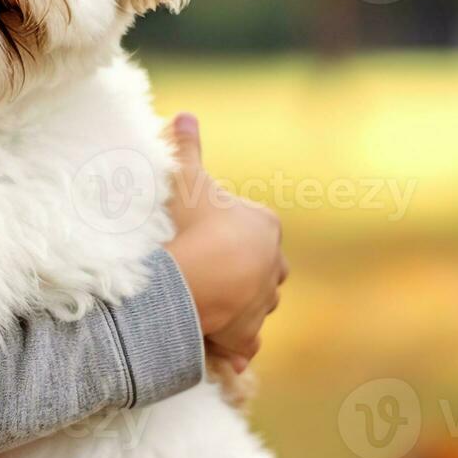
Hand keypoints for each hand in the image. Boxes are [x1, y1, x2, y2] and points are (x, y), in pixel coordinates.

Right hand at [161, 113, 285, 371]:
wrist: (193, 278)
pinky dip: (232, 342)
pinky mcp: (248, 336)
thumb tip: (184, 114)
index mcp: (265, 226)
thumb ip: (186, 148)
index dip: (226, 231)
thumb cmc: (192, 224)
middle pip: (260, 266)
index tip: (201, 234)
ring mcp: (263, 303)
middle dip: (240, 269)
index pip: (255, 228)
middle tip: (203, 267)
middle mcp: (274, 265)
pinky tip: (213, 338)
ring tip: (202, 299)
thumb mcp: (186, 180)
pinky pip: (244, 341)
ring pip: (254, 303)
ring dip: (235, 303)